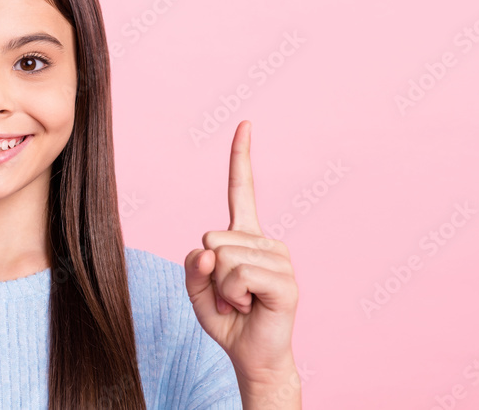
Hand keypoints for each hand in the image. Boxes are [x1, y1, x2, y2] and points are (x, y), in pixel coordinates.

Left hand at [183, 121, 298, 385]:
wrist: (252, 356)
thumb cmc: (226, 318)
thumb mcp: (196, 287)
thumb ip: (193, 263)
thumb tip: (210, 250)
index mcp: (244, 235)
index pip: (240, 189)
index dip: (241, 157)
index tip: (245, 123)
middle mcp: (265, 241)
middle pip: (212, 237)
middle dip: (209, 272)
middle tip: (228, 295)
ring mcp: (279, 259)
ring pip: (224, 258)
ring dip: (221, 289)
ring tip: (240, 303)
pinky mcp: (285, 281)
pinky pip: (238, 276)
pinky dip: (232, 296)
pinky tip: (249, 307)